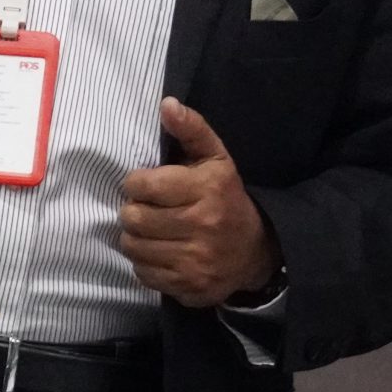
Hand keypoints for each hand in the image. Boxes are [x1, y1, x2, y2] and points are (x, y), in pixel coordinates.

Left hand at [118, 98, 278, 308]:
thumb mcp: (215, 159)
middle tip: (146, 209)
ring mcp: (196, 260)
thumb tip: (166, 104)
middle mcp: (202, 225)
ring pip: (133, 246)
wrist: (258, 250)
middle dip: (133, 211)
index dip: (135, 183)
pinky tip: (161, 252)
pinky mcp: (190, 286)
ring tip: (151, 230)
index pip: (142, 185)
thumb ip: (191, 129)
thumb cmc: (226, 197)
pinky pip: (143, 273)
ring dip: (135, 237)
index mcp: (207, 189)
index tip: (144, 185)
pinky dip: (145, 263)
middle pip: (132, 217)